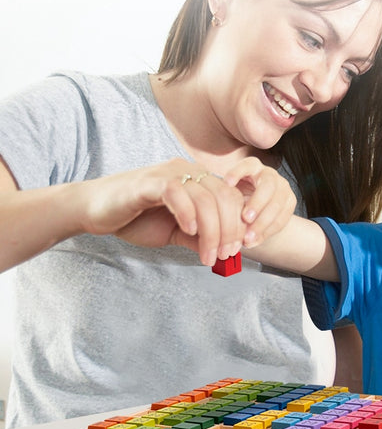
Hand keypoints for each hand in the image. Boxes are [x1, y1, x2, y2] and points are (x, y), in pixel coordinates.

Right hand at [81, 158, 245, 265]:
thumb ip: (200, 238)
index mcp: (198, 181)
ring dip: (212, 232)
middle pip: (224, 198)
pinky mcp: (149, 182)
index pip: (231, 198)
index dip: (238, 225)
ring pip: (206, 199)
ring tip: (208, 256)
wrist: (96, 211)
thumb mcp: (177, 232)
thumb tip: (226, 254)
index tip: (236, 251)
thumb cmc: (136, 219)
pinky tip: (189, 231)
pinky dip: (188, 213)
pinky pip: (177, 192)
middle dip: (230, 231)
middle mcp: (188, 172)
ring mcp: (169, 174)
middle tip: (225, 256)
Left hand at [222, 157, 296, 246]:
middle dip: (257, 203)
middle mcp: (270, 175)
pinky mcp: (290, 203)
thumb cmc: (237, 200)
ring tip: (247, 239)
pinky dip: (267, 232)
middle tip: (245, 218)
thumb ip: (223, 199)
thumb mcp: (229, 195)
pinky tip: (254, 241)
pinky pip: (282, 219)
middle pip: (268, 186)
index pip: (247, 164)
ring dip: (262, 223)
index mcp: (252, 167)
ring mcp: (283, 188)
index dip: (237, 172)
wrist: (257, 212)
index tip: (226, 183)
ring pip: (277, 205)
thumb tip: (209, 210)